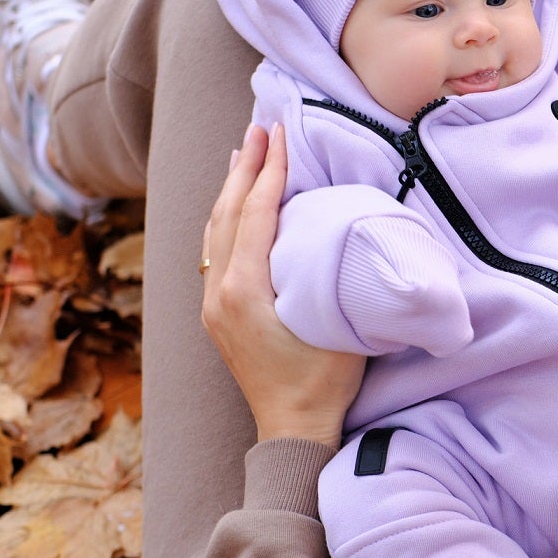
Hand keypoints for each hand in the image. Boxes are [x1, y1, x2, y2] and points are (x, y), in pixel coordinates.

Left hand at [201, 123, 366, 445]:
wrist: (292, 429)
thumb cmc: (325, 382)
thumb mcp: (337, 323)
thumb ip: (332, 275)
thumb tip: (344, 225)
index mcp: (246, 291)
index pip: (256, 214)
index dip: (270, 171)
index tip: (280, 135)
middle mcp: (220, 293)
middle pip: (228, 214)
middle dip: (245, 167)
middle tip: (260, 127)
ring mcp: (213, 304)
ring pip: (214, 230)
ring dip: (231, 189)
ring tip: (243, 153)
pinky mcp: (218, 314)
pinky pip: (215, 250)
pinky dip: (225, 218)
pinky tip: (234, 206)